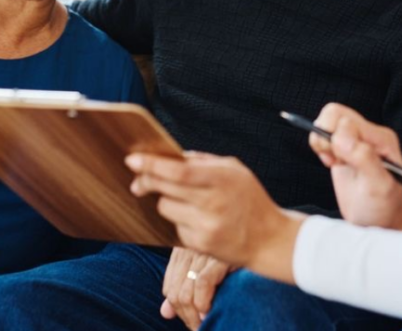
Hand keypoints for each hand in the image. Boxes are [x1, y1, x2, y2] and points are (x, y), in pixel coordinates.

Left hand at [127, 152, 300, 285]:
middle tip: (137, 178)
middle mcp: (213, 203)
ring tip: (185, 200)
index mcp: (222, 178)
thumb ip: (203, 161)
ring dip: (167, 200)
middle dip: (146, 181)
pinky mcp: (200, 245)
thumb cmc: (250, 199)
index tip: (132, 159)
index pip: (178, 172)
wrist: (269, 240)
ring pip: (165, 207)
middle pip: (165, 189)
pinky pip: (175, 226)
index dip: (152, 165)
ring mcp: (206, 226)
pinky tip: (198, 219)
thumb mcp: (235, 171)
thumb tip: (169, 156)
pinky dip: (180, 219)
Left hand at [159, 248, 230, 329]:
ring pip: (185, 294)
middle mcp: (190, 251)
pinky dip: (204, 303)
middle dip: (185, 316)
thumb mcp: (205, 268)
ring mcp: (204, 253)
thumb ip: (182, 288)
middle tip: (199, 327)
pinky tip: (211, 310)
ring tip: (205, 324)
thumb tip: (165, 313)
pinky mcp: (219, 257)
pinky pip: (202, 284)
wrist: (262, 240)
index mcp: (184, 251)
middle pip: (174, 293)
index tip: (192, 319)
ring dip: (193, 317)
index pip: (169, 288)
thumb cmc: (235, 256)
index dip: (178, 309)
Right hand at [311, 103, 401, 228]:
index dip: (335, 140)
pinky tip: (333, 162)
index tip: (338, 163)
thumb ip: (363, 159)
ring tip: (334, 162)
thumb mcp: (378, 188)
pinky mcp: (345, 144)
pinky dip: (321, 146)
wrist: (382, 220)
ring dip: (322, 141)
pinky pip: (324, 130)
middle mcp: (369, 133)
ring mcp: (357, 137)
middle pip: (334, 113)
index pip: (346, 120)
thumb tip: (341, 136)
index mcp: (380, 139)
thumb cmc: (383, 207)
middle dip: (325, 137)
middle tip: (334, 160)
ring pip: (327, 119)